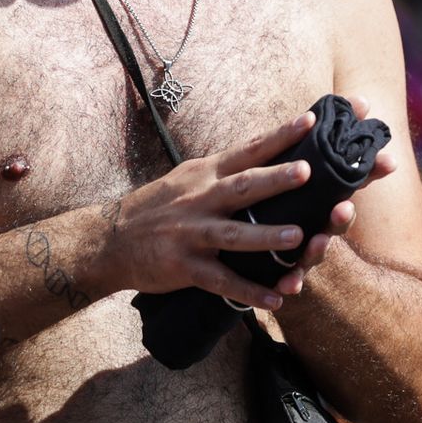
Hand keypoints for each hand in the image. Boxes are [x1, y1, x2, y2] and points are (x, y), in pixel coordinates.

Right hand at [104, 108, 375, 309]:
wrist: (111, 240)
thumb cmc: (157, 207)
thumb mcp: (187, 178)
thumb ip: (221, 170)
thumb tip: (260, 152)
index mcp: (205, 175)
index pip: (247, 150)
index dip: (279, 136)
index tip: (310, 121)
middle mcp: (200, 199)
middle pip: (242, 187)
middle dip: (275, 179)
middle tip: (307, 171)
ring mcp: (192, 234)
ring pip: (234, 234)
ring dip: (267, 236)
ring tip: (299, 236)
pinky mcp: (185, 266)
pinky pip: (221, 281)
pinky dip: (248, 292)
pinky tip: (274, 301)